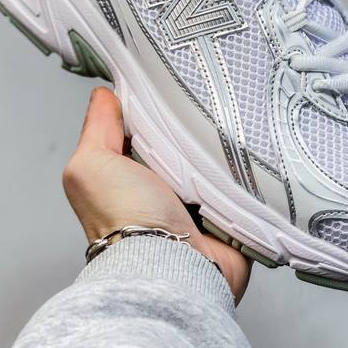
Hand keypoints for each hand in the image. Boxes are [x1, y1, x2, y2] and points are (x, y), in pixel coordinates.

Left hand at [63, 87, 250, 302]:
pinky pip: (247, 183)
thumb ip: (96, 128)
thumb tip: (104, 94)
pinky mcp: (232, 216)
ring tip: (238, 118)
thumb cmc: (125, 219)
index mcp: (131, 173)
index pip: (148, 126)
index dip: (157, 104)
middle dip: (197, 122)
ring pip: (218, 159)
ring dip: (226, 146)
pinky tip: (255, 147)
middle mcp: (165, 188)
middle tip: (212, 96)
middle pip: (186, 140)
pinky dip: (251, 170)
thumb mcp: (92, 165)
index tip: (174, 78)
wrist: (171, 268)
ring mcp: (201, 202)